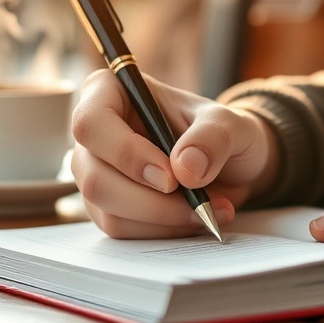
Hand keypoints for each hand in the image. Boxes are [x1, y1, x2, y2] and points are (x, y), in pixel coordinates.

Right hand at [71, 69, 279, 238]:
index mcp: (111, 92)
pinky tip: (193, 218)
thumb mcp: (231, 125)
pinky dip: (161, 231)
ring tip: (208, 210)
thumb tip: (186, 168)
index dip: (126, 154)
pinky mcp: (106, 205)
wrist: (231, 165)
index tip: (170, 178)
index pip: (92, 123)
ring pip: (106, 208)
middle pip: (94, 176)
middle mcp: (95, 133)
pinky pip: (121, 229)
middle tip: (198, 204)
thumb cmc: (221, 133)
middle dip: (149, 201)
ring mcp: (95, 171)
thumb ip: (213, 138)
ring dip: (161, 219)